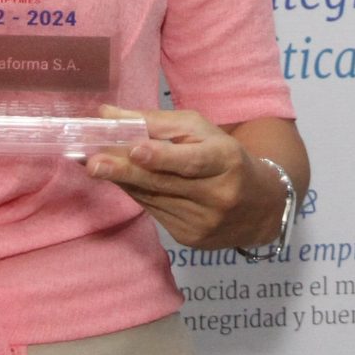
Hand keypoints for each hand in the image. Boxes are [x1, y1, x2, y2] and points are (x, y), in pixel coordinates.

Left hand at [85, 106, 271, 248]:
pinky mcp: (190, 239)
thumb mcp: (201, 131)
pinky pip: (154, 212)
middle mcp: (217, 195)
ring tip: (96, 165)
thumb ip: (156, 122)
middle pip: (165, 183)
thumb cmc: (225, 157)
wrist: (261, 207)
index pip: (192, 161)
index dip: (163, 157)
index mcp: (226, 161)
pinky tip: (123, 181)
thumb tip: (108, 114)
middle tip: (93, 163)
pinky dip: (136, 194)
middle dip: (125, 172)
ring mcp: (203, 222)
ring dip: (123, 181)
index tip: (134, 150)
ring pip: (153, 199)